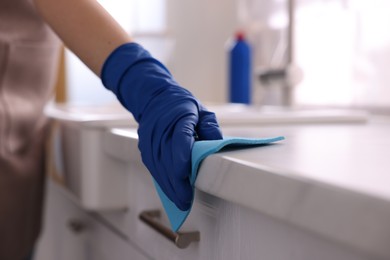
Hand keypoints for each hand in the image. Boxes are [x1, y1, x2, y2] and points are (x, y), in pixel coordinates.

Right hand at [102, 43, 222, 209]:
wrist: (154, 97)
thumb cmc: (182, 106)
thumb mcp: (202, 111)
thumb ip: (210, 128)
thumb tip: (216, 146)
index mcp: (180, 116)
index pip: (179, 138)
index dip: (181, 157)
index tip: (184, 175)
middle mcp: (162, 127)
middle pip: (166, 157)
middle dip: (175, 182)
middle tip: (185, 201)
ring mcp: (150, 137)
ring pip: (157, 165)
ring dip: (167, 185)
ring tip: (179, 201)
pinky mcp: (144, 146)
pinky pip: (151, 165)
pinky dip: (160, 180)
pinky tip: (169, 191)